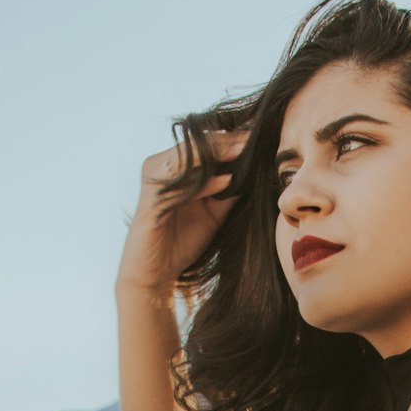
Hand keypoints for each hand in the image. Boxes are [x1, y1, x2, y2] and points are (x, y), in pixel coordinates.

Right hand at [115, 128, 249, 297]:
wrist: (156, 274)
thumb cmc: (181, 243)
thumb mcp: (213, 214)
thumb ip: (227, 193)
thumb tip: (254, 174)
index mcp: (175, 167)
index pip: (204, 146)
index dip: (231, 140)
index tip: (259, 136)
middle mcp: (161, 166)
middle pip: (196, 146)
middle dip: (227, 141)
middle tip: (255, 136)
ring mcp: (154, 181)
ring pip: (188, 158)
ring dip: (217, 153)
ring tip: (244, 150)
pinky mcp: (150, 199)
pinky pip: (179, 184)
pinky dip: (203, 182)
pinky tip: (226, 180)